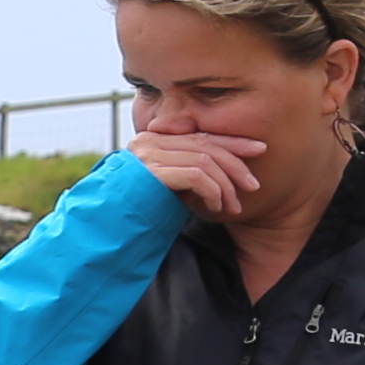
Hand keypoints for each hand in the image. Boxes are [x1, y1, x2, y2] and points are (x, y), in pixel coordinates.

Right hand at [123, 126, 265, 218]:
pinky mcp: (152, 172)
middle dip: (237, 164)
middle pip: (207, 145)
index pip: (201, 135)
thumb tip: (221, 169)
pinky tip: (216, 206)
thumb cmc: (136, 212)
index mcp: (154, 139)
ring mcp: (149, 155)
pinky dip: (212, 190)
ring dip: (226, 186)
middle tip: (254, 185)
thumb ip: (184, 172)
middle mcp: (150, 140)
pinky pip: (196, 175)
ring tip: (233, 206)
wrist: (105, 229)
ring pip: (205, 161)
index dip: (233, 142)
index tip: (259, 149)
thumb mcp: (165, 187)